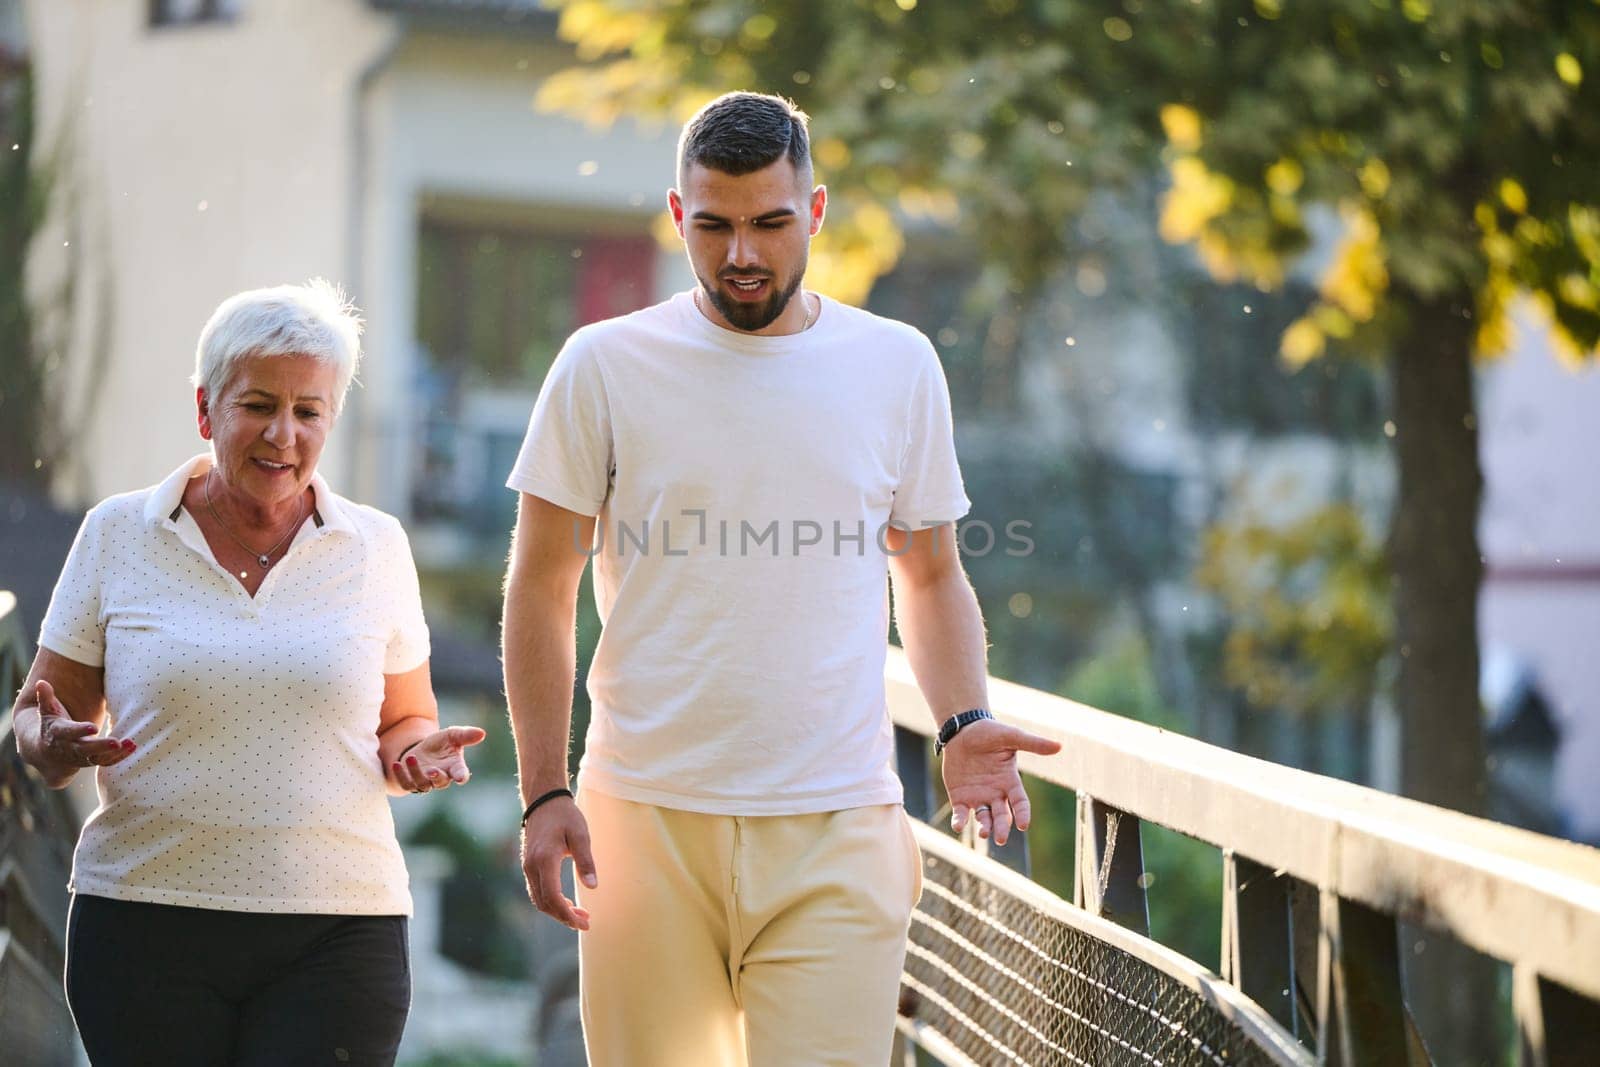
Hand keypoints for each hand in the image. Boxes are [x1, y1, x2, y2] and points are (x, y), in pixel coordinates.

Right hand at [32, 680, 132, 772]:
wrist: (47, 753)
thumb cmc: (51, 726)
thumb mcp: (47, 712)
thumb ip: (46, 699)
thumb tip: (41, 683)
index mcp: (59, 734)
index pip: (68, 733)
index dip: (80, 730)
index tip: (93, 728)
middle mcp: (70, 748)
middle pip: (85, 749)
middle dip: (100, 746)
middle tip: (116, 742)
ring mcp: (82, 756)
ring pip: (98, 758)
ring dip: (115, 753)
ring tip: (130, 743)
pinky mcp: (92, 760)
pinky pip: (106, 761)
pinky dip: (119, 756)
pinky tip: (132, 747)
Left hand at [390, 726, 485, 793]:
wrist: (422, 750)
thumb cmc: (441, 744)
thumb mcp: (452, 735)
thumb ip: (465, 735)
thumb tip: (482, 733)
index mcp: (455, 767)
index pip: (461, 774)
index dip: (461, 776)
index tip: (461, 777)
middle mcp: (442, 777)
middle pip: (441, 782)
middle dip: (437, 778)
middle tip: (432, 771)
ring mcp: (426, 782)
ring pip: (422, 784)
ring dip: (416, 772)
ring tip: (412, 757)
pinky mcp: (411, 783)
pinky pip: (407, 784)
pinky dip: (401, 776)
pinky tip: (396, 764)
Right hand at [521, 797, 597, 931]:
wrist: (544, 801)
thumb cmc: (565, 816)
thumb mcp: (581, 834)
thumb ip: (586, 861)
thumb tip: (592, 887)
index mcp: (545, 859)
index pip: (553, 897)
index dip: (568, 915)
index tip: (585, 922)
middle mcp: (532, 866)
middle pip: (544, 904)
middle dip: (564, 917)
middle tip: (586, 922)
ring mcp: (527, 867)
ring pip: (539, 900)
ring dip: (557, 911)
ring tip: (579, 914)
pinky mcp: (528, 866)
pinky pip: (537, 891)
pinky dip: (550, 902)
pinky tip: (566, 903)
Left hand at [942, 719, 1061, 845]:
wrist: (962, 730)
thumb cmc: (989, 732)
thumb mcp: (1011, 736)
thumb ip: (1033, 743)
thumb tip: (1059, 746)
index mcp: (1010, 781)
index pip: (1020, 802)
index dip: (1023, 813)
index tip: (1024, 825)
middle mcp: (996, 793)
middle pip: (1002, 816)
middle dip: (1002, 827)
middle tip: (1001, 838)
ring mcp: (978, 797)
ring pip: (984, 819)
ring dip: (985, 828)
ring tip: (985, 834)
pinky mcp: (960, 797)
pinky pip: (961, 814)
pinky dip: (960, 822)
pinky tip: (957, 826)